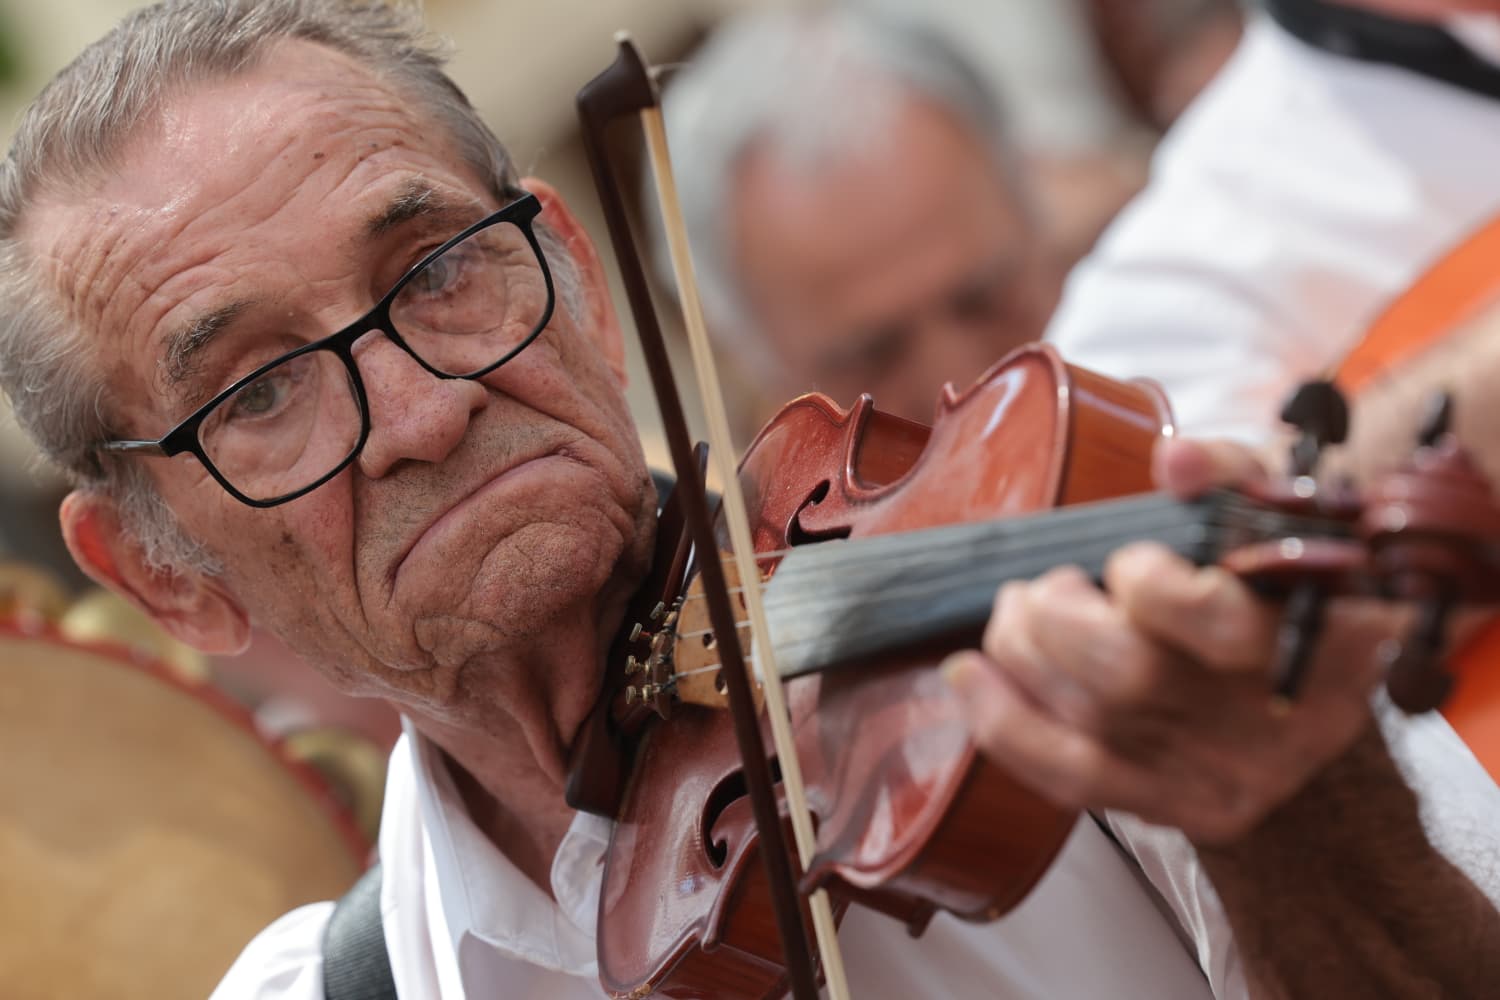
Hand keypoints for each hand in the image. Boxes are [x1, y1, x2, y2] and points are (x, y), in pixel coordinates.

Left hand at [943, 438, 1402, 843]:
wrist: (1306, 699)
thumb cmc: (1281, 585)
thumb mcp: (1281, 515)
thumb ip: (1230, 474)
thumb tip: (1172, 461)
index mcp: (1325, 639)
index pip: (1207, 616)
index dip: (1142, 578)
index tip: (1131, 560)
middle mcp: (1278, 721)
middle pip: (1128, 674)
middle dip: (1057, 616)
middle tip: (1051, 584)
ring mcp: (1224, 775)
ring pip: (1088, 717)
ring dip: (1021, 650)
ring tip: (1020, 611)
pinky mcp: (1173, 807)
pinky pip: (1068, 776)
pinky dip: (1002, 720)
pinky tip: (967, 674)